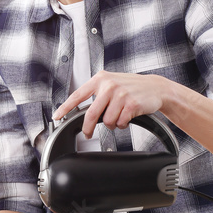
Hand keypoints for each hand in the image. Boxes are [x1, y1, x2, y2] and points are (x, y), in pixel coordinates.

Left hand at [53, 71, 167, 138]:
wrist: (155, 87)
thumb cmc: (131, 86)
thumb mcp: (111, 82)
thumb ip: (96, 92)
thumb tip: (79, 109)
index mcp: (100, 79)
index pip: (78, 95)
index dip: (65, 107)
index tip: (56, 116)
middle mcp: (109, 85)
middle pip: (91, 114)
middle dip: (88, 128)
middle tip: (88, 134)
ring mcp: (121, 95)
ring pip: (107, 121)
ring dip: (112, 124)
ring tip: (119, 115)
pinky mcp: (132, 105)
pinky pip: (120, 123)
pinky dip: (122, 124)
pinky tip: (127, 117)